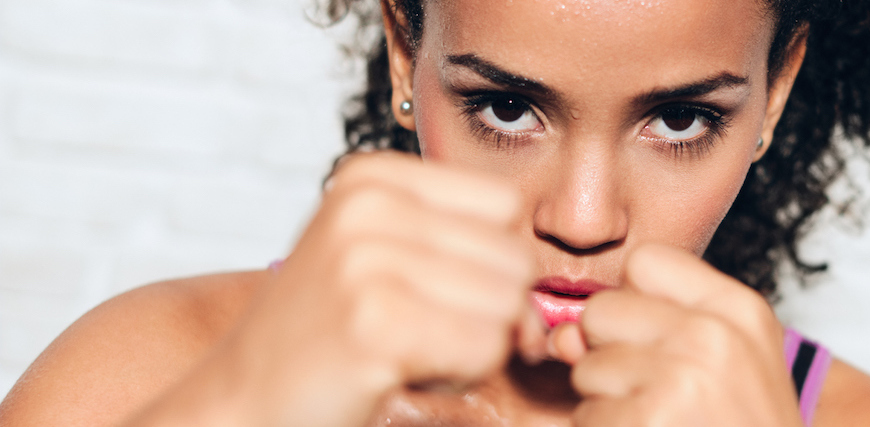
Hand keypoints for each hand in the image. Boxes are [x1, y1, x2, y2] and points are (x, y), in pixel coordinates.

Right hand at [131, 152, 544, 426]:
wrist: (240, 403)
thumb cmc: (325, 340)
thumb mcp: (386, 262)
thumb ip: (467, 252)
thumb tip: (545, 300)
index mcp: (371, 176)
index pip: (505, 206)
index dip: (493, 263)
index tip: (439, 295)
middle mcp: (368, 205)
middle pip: (514, 258)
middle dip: (488, 313)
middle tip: (416, 335)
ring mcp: (368, 261)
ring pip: (508, 307)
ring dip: (474, 348)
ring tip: (405, 351)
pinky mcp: (375, 323)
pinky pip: (486, 349)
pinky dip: (460, 376)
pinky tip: (400, 373)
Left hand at [551, 244, 802, 426]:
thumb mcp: (724, 368)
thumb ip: (647, 330)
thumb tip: (564, 335)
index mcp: (740, 311)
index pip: (646, 261)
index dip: (636, 302)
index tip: (663, 341)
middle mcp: (712, 336)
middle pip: (601, 310)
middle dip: (611, 355)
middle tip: (663, 398)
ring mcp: (678, 381)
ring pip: (585, 370)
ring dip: (607, 406)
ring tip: (663, 426)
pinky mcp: (646, 421)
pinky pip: (585, 416)